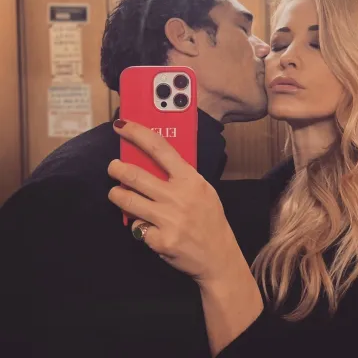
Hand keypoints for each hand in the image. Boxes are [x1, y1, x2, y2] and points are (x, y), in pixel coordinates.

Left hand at [108, 120, 241, 284]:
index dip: (137, 133)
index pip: (160, 148)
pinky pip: (136, 227)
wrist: (218, 257)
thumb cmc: (210, 219)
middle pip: (135, 175)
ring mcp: (168, 220)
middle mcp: (178, 197)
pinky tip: (146, 226)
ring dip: (117, 195)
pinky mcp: (160, 241)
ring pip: (127, 200)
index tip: (122, 126)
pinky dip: (137, 225)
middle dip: (116, 169)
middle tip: (113, 168)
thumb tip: (151, 162)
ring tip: (117, 194)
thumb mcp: (203, 190)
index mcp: (191, 180)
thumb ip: (181, 176)